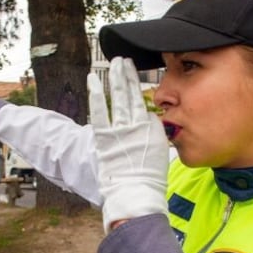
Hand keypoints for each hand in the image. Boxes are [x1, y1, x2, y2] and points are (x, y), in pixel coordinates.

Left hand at [88, 57, 168, 232]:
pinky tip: (93, 79)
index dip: (137, 86)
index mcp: (152, 128)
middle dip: (126, 75)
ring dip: (115, 78)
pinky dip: (95, 93)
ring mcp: (121, 129)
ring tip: (113, 63)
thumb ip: (154, 134)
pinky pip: (99, 110)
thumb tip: (152, 122)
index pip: (143, 102)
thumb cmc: (149, 179)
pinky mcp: (105, 136)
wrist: (138, 192)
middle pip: (131, 94)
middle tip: (123, 61)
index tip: (134, 73)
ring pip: (118, 97)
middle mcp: (137, 125)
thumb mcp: (159, 152)